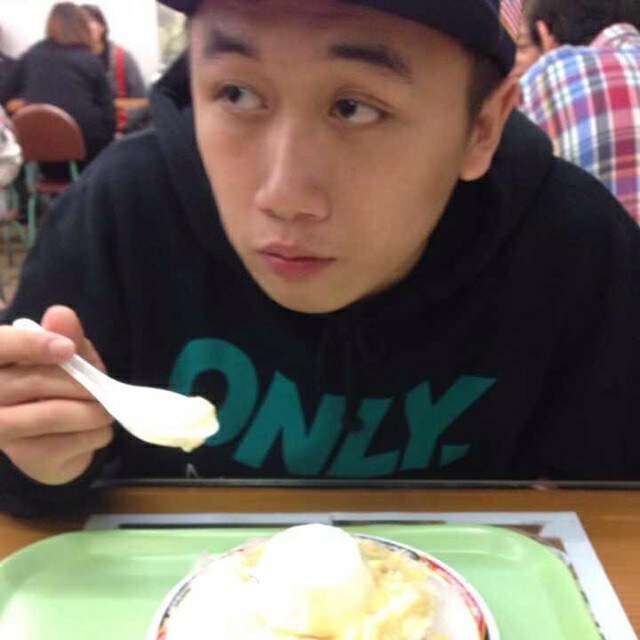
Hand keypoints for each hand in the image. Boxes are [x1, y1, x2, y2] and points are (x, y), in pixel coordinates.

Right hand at [0, 306, 113, 484]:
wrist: (64, 437)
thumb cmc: (63, 384)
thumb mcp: (70, 354)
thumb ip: (66, 334)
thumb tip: (60, 313)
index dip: (30, 345)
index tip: (67, 348)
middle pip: (32, 382)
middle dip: (78, 383)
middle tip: (101, 387)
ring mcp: (2, 431)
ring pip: (50, 415)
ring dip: (90, 411)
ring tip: (105, 410)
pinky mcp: (25, 457)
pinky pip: (64, 443)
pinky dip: (93, 434)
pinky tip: (98, 430)